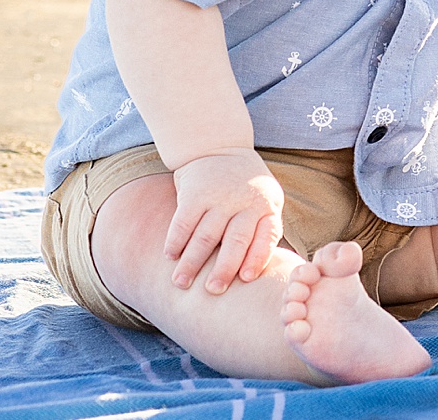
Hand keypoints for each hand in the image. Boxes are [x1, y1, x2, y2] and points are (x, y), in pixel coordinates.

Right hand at [165, 149, 284, 294]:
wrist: (218, 147)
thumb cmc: (246, 188)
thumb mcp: (265, 201)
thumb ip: (263, 230)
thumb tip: (257, 276)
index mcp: (267, 206)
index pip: (267, 236)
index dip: (257, 258)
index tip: (246, 278)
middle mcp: (246, 202)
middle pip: (235, 241)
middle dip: (223, 269)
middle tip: (212, 291)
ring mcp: (220, 197)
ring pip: (205, 236)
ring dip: (191, 263)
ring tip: (181, 283)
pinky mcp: (195, 193)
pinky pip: (183, 222)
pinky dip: (175, 241)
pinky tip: (170, 257)